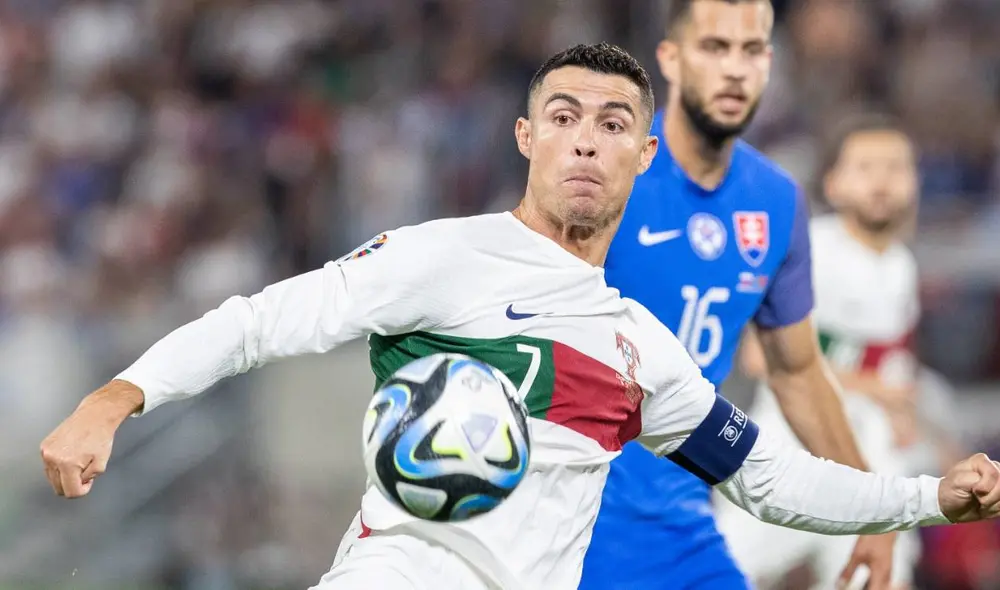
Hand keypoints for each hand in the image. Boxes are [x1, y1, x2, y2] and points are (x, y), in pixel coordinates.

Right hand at [40, 380, 142, 497]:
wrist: (94, 415)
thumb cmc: (100, 436)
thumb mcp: (102, 463)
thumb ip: (89, 478)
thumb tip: (79, 483)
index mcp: (67, 464)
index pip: (71, 492)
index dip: (82, 490)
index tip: (88, 482)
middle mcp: (53, 458)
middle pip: (58, 488)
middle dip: (73, 483)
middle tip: (85, 471)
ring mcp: (46, 452)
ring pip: (52, 478)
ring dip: (65, 476)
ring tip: (79, 462)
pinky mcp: (44, 446)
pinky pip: (49, 466)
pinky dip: (59, 466)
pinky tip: (71, 455)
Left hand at [836, 532, 895, 589]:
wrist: (884, 525)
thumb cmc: (873, 538)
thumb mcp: (856, 555)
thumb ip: (848, 571)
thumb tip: (839, 585)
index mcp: (880, 575)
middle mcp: (886, 576)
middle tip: (851, 588)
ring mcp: (888, 573)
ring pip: (880, 587)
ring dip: (869, 588)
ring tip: (856, 587)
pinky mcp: (886, 568)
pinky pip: (880, 583)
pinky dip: (872, 585)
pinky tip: (864, 584)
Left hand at [939, 453, 999, 522]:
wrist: (950, 507)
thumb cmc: (951, 491)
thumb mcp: (956, 482)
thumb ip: (973, 479)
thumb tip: (986, 486)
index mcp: (981, 461)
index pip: (994, 474)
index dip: (985, 487)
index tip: (974, 491)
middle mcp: (994, 469)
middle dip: (990, 498)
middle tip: (978, 499)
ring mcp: (999, 483)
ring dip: (993, 505)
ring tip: (980, 503)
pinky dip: (996, 510)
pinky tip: (986, 507)